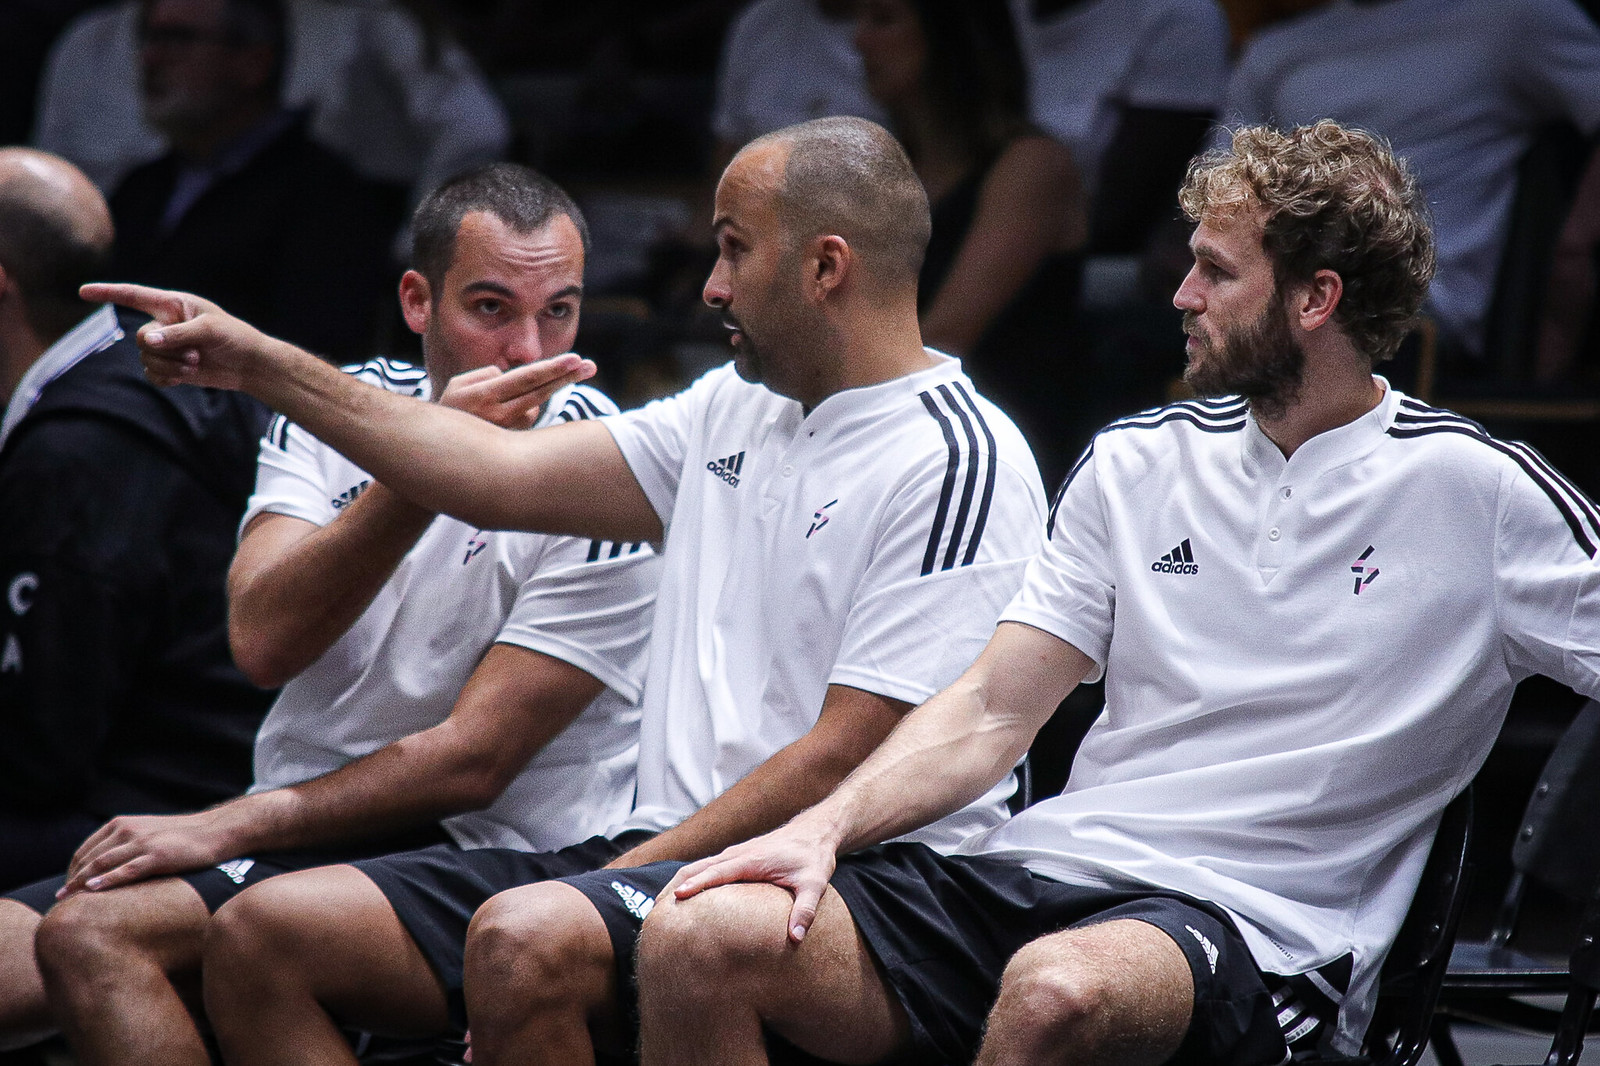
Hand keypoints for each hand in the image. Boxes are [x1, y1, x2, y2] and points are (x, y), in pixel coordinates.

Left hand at [57, 810, 233, 897]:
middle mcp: (128, 830)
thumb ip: (125, 844)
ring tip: (68, 901)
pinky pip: (127, 870)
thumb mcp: (147, 834)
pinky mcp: (158, 855)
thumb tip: (106, 869)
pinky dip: (108, 880)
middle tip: (60, 901)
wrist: (216, 831)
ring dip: (82, 883)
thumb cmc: (182, 837)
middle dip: (72, 880)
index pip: (86, 850)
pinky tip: (94, 890)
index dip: (72, 871)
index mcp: (122, 824)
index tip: (66, 889)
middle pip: (90, 858)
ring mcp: (143, 842)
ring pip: (103, 864)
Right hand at [80, 282, 276, 391]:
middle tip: (194, 356)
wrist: (249, 365)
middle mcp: (165, 324)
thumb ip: (177, 333)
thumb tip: (147, 341)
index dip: (108, 293)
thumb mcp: (209, 329)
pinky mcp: (171, 366)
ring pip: (146, 358)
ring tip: (195, 364)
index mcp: (173, 304)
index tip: (83, 292)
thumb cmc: (235, 338)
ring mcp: (167, 346)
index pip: (134, 296)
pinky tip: (185, 378)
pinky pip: (152, 374)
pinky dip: (166, 378)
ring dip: (170, 366)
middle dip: (165, 350)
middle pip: (141, 337)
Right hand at [436, 360, 594, 429]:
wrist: (439, 451)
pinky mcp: (515, 444)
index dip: (553, 368)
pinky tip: (502, 417)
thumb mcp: (460, 385)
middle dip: (567, 378)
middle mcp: (500, 416)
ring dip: (530, 396)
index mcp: (485, 396)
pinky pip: (527, 418)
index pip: (527, 378)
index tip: (575, 360)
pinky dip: (522, 410)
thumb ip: (489, 374)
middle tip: (589, 365)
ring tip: (500, 403)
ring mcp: (510, 432)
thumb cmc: (450, 410)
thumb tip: (515, 377)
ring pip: (534, 405)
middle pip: (542, 392)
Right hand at [667, 821, 839, 943]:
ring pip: (697, 866)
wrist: (815, 832)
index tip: (675, 899)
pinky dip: (689, 879)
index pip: (716, 873)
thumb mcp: (815, 884)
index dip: (695, 885)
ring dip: (677, 884)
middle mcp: (737, 854)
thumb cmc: (814, 857)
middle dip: (674, 887)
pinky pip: (705, 867)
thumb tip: (796, 938)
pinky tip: (681, 897)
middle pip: (696, 868)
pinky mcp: (735, 857)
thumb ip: (805, 910)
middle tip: (655, 913)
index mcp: (751, 860)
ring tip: (659, 909)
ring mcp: (734, 854)